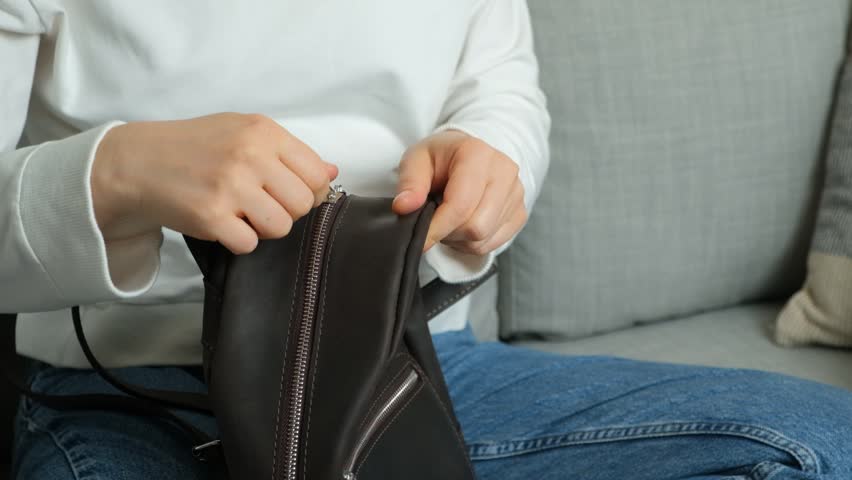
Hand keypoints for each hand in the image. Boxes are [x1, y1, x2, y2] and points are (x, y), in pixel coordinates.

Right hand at [92, 113, 336, 253]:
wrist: (138, 162)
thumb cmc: (195, 147)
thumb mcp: (243, 133)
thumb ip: (289, 153)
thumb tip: (332, 173)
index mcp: (263, 132)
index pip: (317, 173)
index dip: (310, 191)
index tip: (290, 193)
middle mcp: (249, 155)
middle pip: (303, 203)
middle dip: (287, 211)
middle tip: (260, 204)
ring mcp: (229, 186)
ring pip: (281, 227)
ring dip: (264, 228)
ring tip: (241, 213)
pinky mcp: (210, 216)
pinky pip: (250, 244)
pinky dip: (239, 241)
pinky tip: (223, 223)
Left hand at [392, 130, 525, 253]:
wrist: (469, 155)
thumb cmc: (442, 158)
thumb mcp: (417, 160)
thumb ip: (409, 183)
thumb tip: (403, 207)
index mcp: (477, 154)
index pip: (460, 205)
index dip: (437, 228)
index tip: (420, 238)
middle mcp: (504, 172)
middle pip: (476, 227)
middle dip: (448, 233)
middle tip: (434, 222)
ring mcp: (516, 193)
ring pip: (484, 239)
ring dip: (459, 239)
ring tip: (448, 221)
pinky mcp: (520, 212)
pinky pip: (494, 243)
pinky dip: (473, 242)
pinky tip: (463, 225)